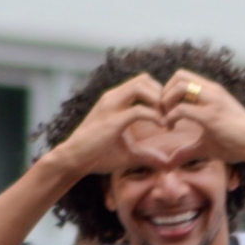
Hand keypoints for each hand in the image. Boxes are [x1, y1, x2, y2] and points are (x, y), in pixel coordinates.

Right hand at [48, 73, 168, 175]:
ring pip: (141, 87)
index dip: (160, 94)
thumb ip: (149, 156)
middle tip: (171, 115)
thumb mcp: (130, 154)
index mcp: (115, 100)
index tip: (169, 114)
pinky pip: (138, 110)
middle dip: (162, 94)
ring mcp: (110, 106)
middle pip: (145, 79)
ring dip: (159, 101)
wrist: (73, 161)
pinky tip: (162, 127)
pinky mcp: (111, 121)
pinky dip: (155, 116)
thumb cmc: (98, 156)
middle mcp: (112, 98)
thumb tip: (168, 165)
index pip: (143, 82)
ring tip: (167, 120)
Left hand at [160, 69, 244, 165]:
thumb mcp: (208, 145)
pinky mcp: (211, 116)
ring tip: (165, 120)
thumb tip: (170, 163)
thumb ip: (188, 150)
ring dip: (165, 102)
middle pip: (178, 75)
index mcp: (212, 92)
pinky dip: (169, 118)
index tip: (165, 112)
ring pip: (178, 86)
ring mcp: (212, 101)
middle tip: (161, 113)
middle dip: (163, 93)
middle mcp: (212, 91)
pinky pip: (182, 109)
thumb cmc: (238, 143)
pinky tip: (170, 129)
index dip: (168, 92)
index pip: (183, 77)